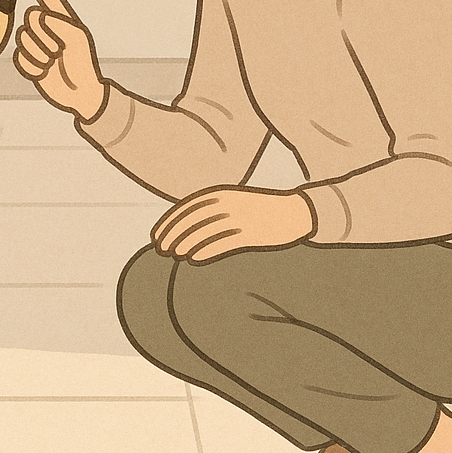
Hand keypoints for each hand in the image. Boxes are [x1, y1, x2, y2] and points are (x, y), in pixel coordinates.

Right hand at [7, 0, 105, 120]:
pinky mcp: (26, 58)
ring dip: (41, 56)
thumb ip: (57, 23)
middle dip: (45, 38)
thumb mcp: (77, 38)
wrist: (81, 94)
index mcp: (56, 12)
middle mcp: (42, 22)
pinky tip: (46, 71)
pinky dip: (34, 68)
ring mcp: (33, 40)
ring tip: (55, 62)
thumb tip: (36, 17)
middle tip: (61, 51)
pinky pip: (19, 59)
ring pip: (23, 41)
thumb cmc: (83, 64)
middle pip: (29, 18)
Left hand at [153, 187, 315, 262]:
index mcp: (222, 193)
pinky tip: (193, 260)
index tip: (155, 236)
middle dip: (172, 234)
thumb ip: (213, 209)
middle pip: (192, 219)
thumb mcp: (235, 202)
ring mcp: (241, 218)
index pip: (186, 207)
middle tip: (160, 250)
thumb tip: (186, 227)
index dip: (168, 222)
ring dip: (185, 243)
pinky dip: (206, 251)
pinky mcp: (252, 233)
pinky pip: (223, 242)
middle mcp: (228, 203)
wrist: (297, 211)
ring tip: (173, 256)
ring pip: (205, 231)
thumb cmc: (260, 209)